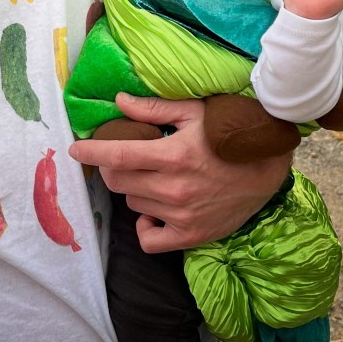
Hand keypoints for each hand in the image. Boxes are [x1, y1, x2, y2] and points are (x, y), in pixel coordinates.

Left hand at [68, 92, 291, 251]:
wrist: (267, 171)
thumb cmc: (228, 136)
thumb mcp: (195, 113)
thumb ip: (154, 109)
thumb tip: (119, 101)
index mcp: (173, 155)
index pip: (117, 156)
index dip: (91, 153)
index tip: (75, 150)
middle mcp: (175, 188)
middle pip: (118, 182)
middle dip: (113, 167)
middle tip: (126, 157)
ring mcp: (182, 216)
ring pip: (132, 204)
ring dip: (134, 190)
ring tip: (153, 177)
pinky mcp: (191, 236)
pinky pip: (149, 240)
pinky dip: (145, 226)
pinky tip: (154, 211)